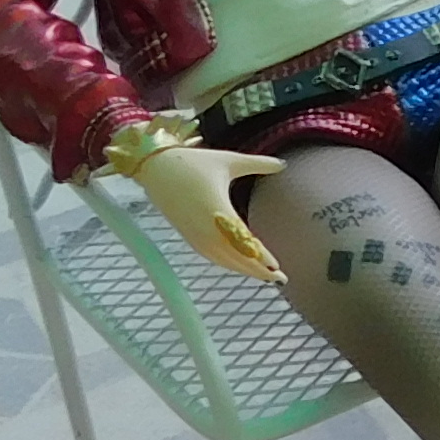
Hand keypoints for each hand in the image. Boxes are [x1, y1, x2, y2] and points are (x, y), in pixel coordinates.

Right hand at [136, 143, 285, 281]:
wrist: (155, 167)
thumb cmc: (193, 163)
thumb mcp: (229, 161)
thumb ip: (258, 164)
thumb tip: (284, 163)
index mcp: (217, 210)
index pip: (243, 241)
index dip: (260, 256)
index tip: (277, 267)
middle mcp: (205, 229)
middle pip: (235, 258)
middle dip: (258, 270)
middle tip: (280, 278)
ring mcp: (195, 236)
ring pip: (223, 261)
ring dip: (244, 269)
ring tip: (265, 275)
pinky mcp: (189, 238)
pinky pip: (212, 257)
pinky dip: (228, 264)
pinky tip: (241, 266)